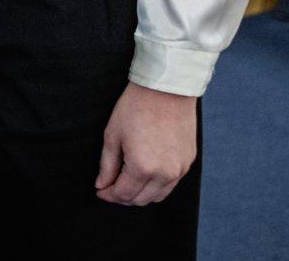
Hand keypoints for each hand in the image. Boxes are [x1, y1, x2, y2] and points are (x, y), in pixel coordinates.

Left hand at [96, 83, 196, 205]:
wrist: (166, 89)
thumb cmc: (135, 107)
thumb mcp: (113, 134)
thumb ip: (107, 164)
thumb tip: (102, 184)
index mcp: (142, 167)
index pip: (123, 194)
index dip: (108, 195)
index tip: (100, 191)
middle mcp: (164, 174)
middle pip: (141, 199)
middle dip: (123, 197)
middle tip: (110, 187)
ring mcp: (179, 170)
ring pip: (158, 196)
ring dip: (141, 194)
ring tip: (127, 182)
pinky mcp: (188, 162)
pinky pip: (171, 184)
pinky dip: (157, 185)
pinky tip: (146, 173)